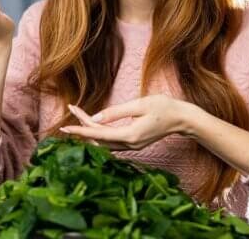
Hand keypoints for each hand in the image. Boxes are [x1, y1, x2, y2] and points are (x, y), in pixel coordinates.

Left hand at [60, 96, 196, 150]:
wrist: (183, 118)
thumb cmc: (164, 107)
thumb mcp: (139, 104)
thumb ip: (116, 112)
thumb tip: (95, 119)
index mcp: (130, 135)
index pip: (98, 134)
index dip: (81, 129)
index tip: (66, 127)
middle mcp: (129, 144)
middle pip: (99, 138)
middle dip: (83, 124)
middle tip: (71, 109)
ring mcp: (132, 145)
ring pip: (104, 141)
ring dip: (90, 129)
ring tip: (78, 114)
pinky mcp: (134, 142)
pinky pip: (112, 141)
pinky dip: (100, 133)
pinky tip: (93, 125)